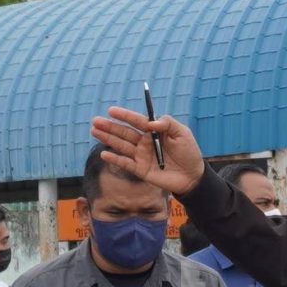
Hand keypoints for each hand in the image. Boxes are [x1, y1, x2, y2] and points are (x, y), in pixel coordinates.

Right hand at [90, 106, 205, 193]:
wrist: (192, 176)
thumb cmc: (189, 152)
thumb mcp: (182, 133)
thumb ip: (167, 123)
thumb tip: (150, 123)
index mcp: (154, 131)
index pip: (137, 121)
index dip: (124, 115)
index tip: (112, 110)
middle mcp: (145, 142)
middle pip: (124, 132)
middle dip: (110, 126)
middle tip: (95, 121)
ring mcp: (141, 156)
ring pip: (121, 145)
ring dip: (108, 138)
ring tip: (94, 131)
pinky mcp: (140, 169)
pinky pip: (125, 163)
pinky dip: (114, 159)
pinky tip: (104, 154)